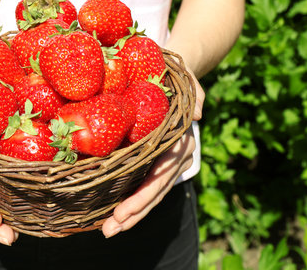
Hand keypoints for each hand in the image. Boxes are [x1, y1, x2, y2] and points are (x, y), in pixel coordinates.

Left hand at [102, 70, 204, 237]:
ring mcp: (167, 161)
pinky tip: (112, 213)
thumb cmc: (176, 76)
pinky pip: (144, 183)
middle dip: (135, 213)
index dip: (144, 196)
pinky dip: (130, 199)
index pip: (162, 174)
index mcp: (181, 141)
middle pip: (156, 191)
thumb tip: (198, 115)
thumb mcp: (186, 78)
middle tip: (110, 229)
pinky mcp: (155, 160)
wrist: (176, 77)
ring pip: (151, 193)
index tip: (122, 213)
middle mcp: (177, 156)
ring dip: (131, 214)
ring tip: (108, 230)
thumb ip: (194, 94)